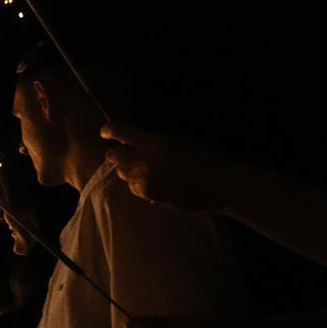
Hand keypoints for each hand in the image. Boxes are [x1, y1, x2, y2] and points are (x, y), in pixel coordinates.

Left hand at [100, 123, 241, 211]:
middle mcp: (144, 163)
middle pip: (113, 156)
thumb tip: (136, 141)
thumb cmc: (205, 159)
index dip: (110, 131)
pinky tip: (154, 181)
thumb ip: (156, 141)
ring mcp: (145, 182)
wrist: (220, 187)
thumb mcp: (180, 141)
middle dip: (116, 153)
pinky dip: (138, 183)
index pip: (121, 133)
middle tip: (125, 152)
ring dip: (128, 169)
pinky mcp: (148, 196)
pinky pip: (134, 187)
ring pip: (122, 173)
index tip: (106, 132)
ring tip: (145, 168)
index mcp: (154, 144)